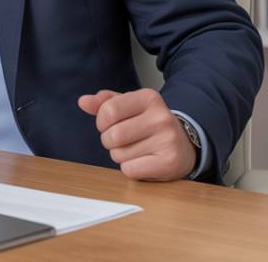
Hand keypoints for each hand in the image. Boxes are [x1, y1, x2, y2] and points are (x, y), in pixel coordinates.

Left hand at [77, 88, 196, 180]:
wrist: (184, 145)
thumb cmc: (149, 124)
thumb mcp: (129, 107)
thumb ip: (104, 102)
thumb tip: (82, 101)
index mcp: (149, 98)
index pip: (109, 110)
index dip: (101, 121)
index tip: (109, 124)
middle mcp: (161, 117)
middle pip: (112, 135)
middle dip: (109, 140)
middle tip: (122, 140)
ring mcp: (167, 140)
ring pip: (119, 154)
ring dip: (120, 155)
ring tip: (135, 149)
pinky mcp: (169, 162)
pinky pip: (130, 169)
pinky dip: (129, 168)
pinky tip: (142, 161)